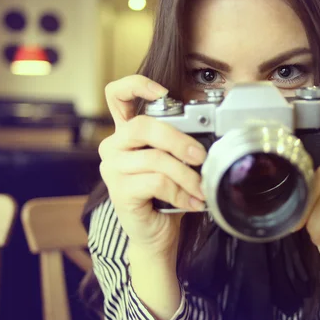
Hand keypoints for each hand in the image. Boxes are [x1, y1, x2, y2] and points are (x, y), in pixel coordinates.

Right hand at [98, 75, 207, 256]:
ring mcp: (112, 168)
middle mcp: (113, 146)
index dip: (136, 85)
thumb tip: (206, 138)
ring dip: (187, 175)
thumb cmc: (165, 196)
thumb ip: (178, 144)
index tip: (163, 92)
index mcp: (126, 133)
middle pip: (143, 126)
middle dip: (178, 139)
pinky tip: (192, 201)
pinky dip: (180, 192)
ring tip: (201, 188)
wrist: (155, 234)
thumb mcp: (172, 163)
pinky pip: (156, 182)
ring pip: (156, 159)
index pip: (116, 95)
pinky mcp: (119, 191)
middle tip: (201, 155)